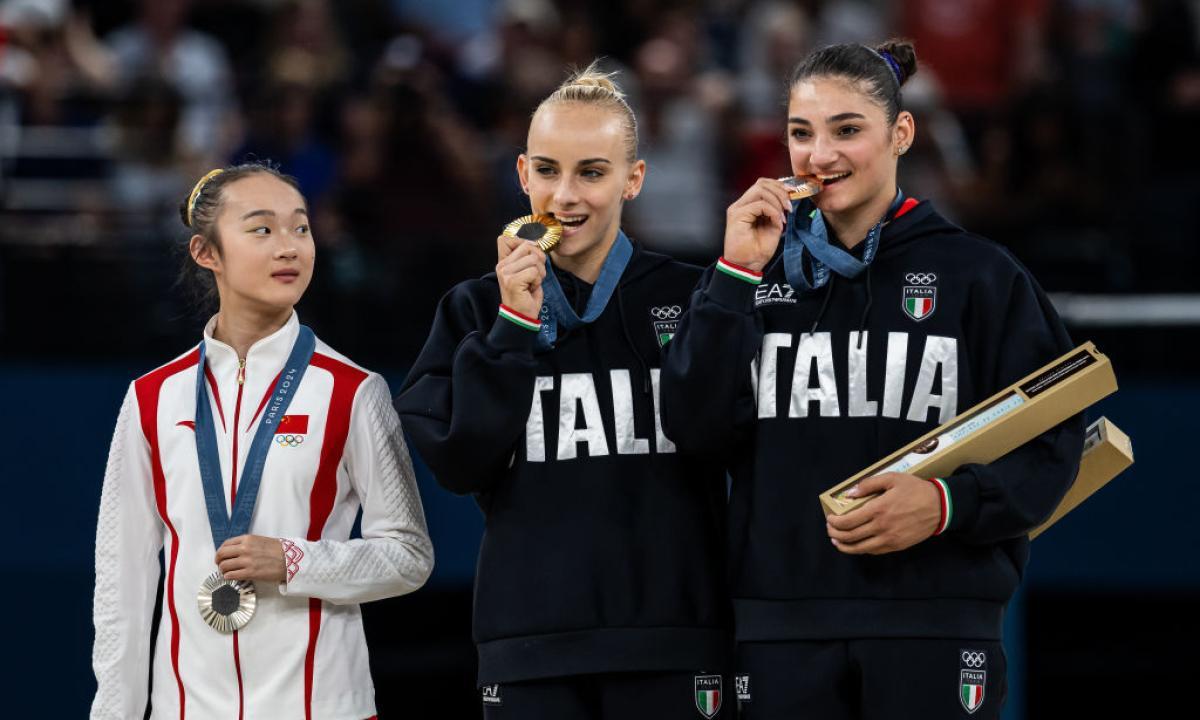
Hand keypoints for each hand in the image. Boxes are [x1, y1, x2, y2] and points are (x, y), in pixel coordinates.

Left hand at [215, 534, 285, 582]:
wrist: (290, 559)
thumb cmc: (278, 550)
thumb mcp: (260, 540)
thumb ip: (246, 544)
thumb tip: (234, 551)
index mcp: (247, 539)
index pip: (225, 544)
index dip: (220, 552)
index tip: (221, 556)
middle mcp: (244, 549)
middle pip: (221, 555)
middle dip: (218, 561)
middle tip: (220, 565)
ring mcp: (246, 561)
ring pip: (224, 566)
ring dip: (223, 571)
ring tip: (227, 572)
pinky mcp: (250, 573)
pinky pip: (231, 575)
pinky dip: (228, 577)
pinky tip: (231, 577)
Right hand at [496, 234, 546, 318]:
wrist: (522, 316)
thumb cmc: (526, 294)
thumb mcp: (526, 271)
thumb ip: (527, 256)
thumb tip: (536, 242)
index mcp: (503, 261)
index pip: (507, 238)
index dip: (524, 244)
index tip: (530, 259)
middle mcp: (501, 265)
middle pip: (528, 246)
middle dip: (539, 260)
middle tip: (534, 276)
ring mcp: (505, 273)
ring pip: (533, 258)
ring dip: (539, 272)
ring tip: (532, 283)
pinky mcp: (512, 281)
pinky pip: (534, 271)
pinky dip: (538, 281)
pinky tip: (531, 289)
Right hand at [723, 178, 792, 270]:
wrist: (747, 266)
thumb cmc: (758, 250)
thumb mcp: (773, 226)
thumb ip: (777, 211)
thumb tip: (787, 199)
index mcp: (748, 205)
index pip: (763, 185)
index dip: (779, 186)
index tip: (793, 194)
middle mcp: (741, 204)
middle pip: (761, 183)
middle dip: (780, 191)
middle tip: (790, 205)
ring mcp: (737, 208)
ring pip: (760, 189)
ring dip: (777, 200)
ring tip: (784, 215)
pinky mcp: (737, 215)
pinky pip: (760, 205)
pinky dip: (773, 212)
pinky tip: (778, 222)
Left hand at [825, 473, 941, 554]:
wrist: (941, 507)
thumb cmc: (915, 490)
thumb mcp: (892, 479)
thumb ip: (869, 484)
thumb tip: (850, 493)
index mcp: (878, 509)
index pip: (848, 521)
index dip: (834, 522)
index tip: (829, 519)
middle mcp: (881, 527)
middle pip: (850, 536)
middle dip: (835, 534)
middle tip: (830, 529)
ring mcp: (889, 539)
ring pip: (860, 548)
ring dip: (845, 546)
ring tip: (837, 541)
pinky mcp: (897, 546)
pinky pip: (874, 551)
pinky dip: (862, 549)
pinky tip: (857, 544)